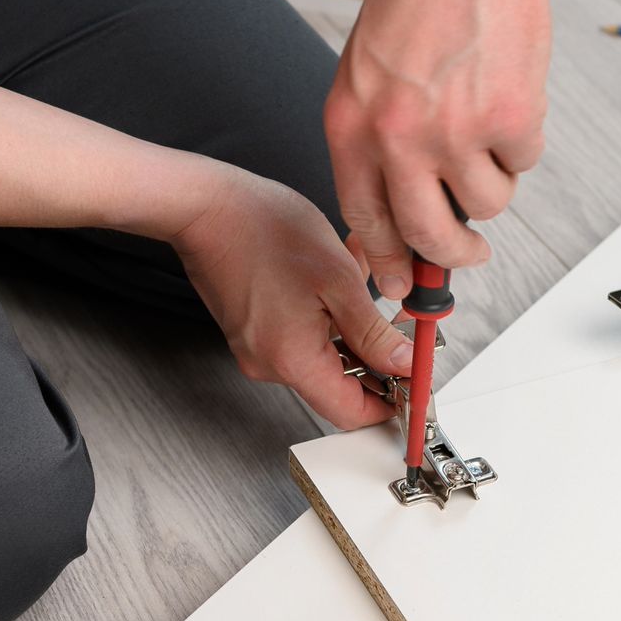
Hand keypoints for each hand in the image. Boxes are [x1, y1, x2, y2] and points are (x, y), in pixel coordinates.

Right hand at [172, 168, 413, 428]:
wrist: (206, 207)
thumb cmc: (259, 229)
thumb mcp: (337, 278)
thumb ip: (373, 332)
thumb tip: (401, 363)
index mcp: (292, 360)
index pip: (351, 413)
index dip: (390, 404)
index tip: (414, 384)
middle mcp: (270, 364)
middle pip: (339, 385)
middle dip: (376, 355)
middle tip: (400, 322)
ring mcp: (257, 349)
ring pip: (325, 356)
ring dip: (353, 327)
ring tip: (364, 279)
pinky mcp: (253, 332)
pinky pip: (303, 337)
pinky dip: (329, 315)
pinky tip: (338, 277)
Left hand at [323, 0, 549, 300]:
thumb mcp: (367, 74)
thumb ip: (375, 142)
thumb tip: (394, 209)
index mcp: (353, 127)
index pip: (365, 220)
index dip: (386, 260)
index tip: (400, 283)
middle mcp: (398, 138)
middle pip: (428, 234)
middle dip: (453, 253)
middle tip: (469, 252)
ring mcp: (455, 132)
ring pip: (487, 203)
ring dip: (494, 181)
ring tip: (487, 127)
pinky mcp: (510, 119)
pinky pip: (525, 163)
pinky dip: (524, 140)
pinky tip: (508, 92)